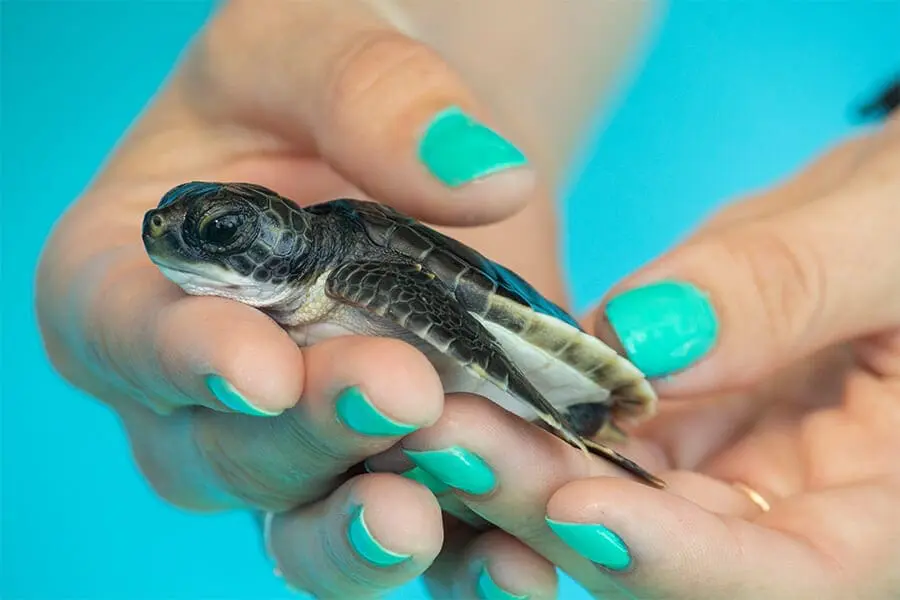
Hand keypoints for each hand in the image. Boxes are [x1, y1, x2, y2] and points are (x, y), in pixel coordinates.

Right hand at [36, 1, 550, 595]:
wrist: (403, 138)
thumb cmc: (321, 80)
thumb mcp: (323, 41)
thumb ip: (375, 93)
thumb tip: (483, 176)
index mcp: (134, 271)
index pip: (121, 325)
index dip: (177, 356)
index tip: (256, 366)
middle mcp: (201, 383)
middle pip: (220, 445)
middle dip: (304, 433)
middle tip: (392, 394)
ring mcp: (296, 438)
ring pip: (303, 518)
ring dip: (359, 533)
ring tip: (422, 520)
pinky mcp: (387, 462)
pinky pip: (409, 535)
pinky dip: (456, 563)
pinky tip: (515, 566)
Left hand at [367, 119, 899, 598]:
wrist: (890, 216)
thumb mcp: (888, 230)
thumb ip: (786, 286)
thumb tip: (644, 336)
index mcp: (887, 508)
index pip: (787, 577)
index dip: (678, 561)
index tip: (579, 512)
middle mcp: (793, 512)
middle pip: (665, 554)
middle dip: (553, 507)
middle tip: (450, 439)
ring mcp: (719, 474)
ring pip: (608, 502)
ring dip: (516, 467)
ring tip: (431, 412)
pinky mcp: (667, 427)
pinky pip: (589, 440)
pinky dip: (528, 419)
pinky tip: (461, 384)